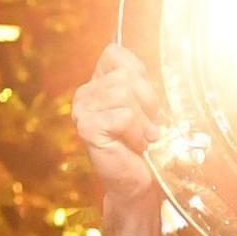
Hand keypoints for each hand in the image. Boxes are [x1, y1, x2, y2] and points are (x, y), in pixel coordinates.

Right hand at [72, 43, 162, 210]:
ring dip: (143, 121)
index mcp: (97, 83)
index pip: (115, 53)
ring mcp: (82, 110)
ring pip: (124, 95)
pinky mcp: (88, 128)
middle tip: (148, 126)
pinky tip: (135, 146)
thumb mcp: (145, 108)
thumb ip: (141, 84)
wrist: (134, 182)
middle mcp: (84, 93)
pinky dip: (137, 134)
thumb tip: (153, 70)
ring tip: (142, 137)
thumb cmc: (142, 144)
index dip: (139, 74)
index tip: (144, 103)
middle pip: (125, 76)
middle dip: (148, 102)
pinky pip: (124, 117)